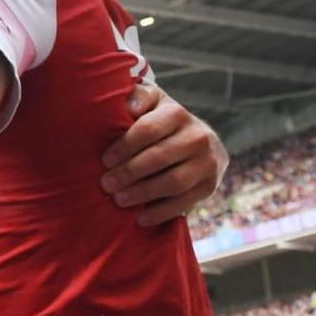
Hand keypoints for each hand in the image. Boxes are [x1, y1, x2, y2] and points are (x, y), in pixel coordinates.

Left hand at [100, 81, 227, 226]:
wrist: (202, 139)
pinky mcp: (210, 186)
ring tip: (119, 200)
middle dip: (128, 173)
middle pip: (158, 158)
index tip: (104, 161)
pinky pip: (184, 202)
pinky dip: (161, 212)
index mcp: (178, 113)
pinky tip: (141, 218)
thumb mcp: (152, 102)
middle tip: (106, 184)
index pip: (147, 130)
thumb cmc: (162, 120)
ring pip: (172, 182)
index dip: (123, 147)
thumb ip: (139, 97)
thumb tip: (130, 106)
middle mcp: (198, 136)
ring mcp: (208, 163)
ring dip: (142, 194)